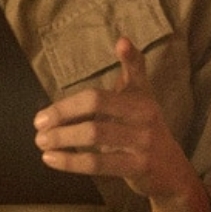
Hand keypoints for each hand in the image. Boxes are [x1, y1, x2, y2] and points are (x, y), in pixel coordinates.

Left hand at [32, 37, 200, 202]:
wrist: (172, 172)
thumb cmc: (145, 128)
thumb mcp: (141, 97)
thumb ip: (131, 69)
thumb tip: (122, 39)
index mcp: (141, 97)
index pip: (126, 76)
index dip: (125, 60)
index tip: (116, 46)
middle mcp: (145, 115)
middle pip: (97, 104)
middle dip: (63, 112)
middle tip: (39, 122)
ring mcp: (143, 142)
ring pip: (95, 134)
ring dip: (62, 137)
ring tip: (41, 141)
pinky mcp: (138, 167)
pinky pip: (98, 163)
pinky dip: (70, 162)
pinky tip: (50, 159)